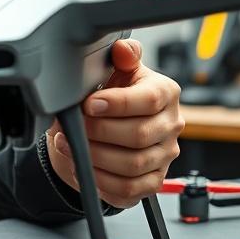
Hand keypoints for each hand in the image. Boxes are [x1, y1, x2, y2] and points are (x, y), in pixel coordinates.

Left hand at [46, 39, 182, 208]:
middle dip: (98, 131)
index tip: (89, 104)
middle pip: (138, 135)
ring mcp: (164, 156)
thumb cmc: (112, 93)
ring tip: (68, 144)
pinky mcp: (153, 181)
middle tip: (73, 126)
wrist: (106, 123)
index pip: (149, 100)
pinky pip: (129, 190)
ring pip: (132, 166)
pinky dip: (101, 181)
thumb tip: (123, 48)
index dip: (117, 103)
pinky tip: (82, 166)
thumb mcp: (115, 69)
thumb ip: (121, 55)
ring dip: (94, 157)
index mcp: (165, 93)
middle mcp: (171, 125)